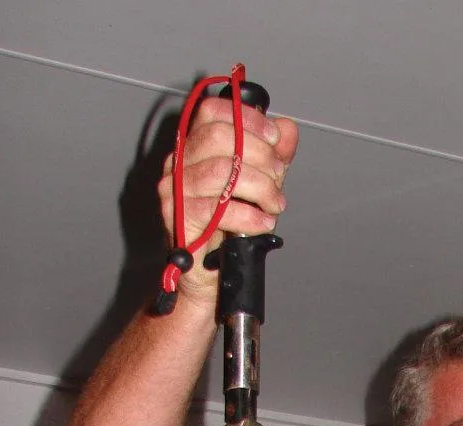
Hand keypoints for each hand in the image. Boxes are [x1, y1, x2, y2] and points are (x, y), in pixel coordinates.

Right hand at [157, 96, 299, 303]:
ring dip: (260, 186)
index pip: (212, 112)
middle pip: (218, 136)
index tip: (274, 138)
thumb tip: (287, 129)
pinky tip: (264, 222)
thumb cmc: (227, 229)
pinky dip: (250, 215)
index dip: (246, 118)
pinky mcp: (180, 218)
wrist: (209, 276)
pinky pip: (219, 209)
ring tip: (275, 204)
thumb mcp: (257, 186)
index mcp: (194, 147)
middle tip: (278, 176)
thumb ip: (271, 155)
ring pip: (222, 171)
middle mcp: (179, 163)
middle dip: (259, 154)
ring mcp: (175, 190)